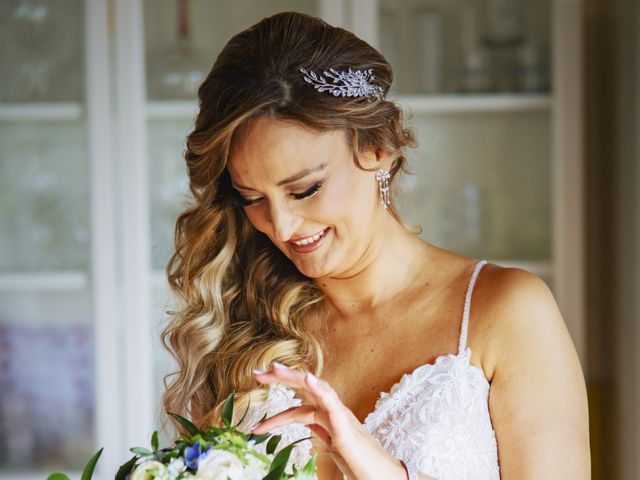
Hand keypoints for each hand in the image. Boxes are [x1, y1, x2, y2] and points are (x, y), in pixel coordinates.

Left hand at [251, 362, 406, 479]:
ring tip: (274, 369)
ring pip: (316, 391)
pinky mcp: (346, 428)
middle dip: (281, 379)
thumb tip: (311, 431)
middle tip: (256, 374)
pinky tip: (307, 378)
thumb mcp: (334, 447)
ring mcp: (341, 418)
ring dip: (294, 377)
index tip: (258, 413)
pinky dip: (320, 389)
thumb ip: (323, 435)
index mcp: (329, 419)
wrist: (383, 478)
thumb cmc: (361, 466)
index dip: (278, 406)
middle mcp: (334, 413)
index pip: (299, 407)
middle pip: (305, 390)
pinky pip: (332, 404)